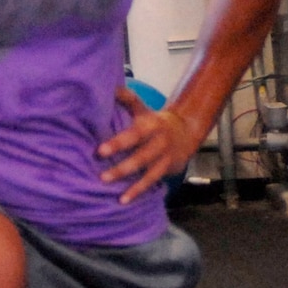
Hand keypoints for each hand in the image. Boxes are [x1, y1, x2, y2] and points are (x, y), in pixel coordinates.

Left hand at [97, 88, 204, 203]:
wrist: (187, 131)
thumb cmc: (155, 121)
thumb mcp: (143, 108)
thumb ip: (127, 99)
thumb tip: (109, 87)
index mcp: (151, 125)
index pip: (134, 134)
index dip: (118, 143)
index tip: (100, 151)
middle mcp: (160, 142)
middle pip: (141, 157)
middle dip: (122, 167)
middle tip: (102, 176)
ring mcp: (165, 158)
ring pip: (147, 173)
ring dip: (131, 185)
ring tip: (113, 192)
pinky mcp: (167, 170)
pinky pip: (152, 182)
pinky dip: (138, 192)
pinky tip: (124, 200)